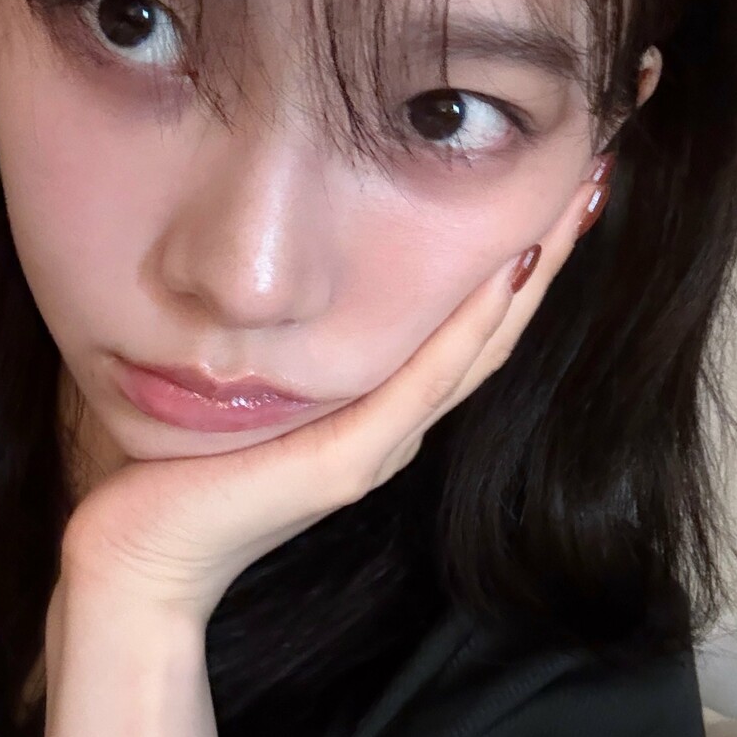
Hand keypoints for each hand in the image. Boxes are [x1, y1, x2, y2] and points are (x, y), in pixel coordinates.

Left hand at [52, 167, 610, 633]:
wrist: (137, 562)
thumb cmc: (172, 468)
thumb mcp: (238, 380)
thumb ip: (271, 334)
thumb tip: (264, 255)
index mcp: (378, 409)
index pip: (468, 323)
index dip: (520, 257)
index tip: (559, 182)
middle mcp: (395, 426)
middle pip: (495, 328)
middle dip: (549, 250)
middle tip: (599, 173)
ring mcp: (378, 445)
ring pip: (479, 348)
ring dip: (533, 274)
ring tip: (580, 203)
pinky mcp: (345, 463)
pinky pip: (423, 384)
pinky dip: (469, 326)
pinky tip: (506, 270)